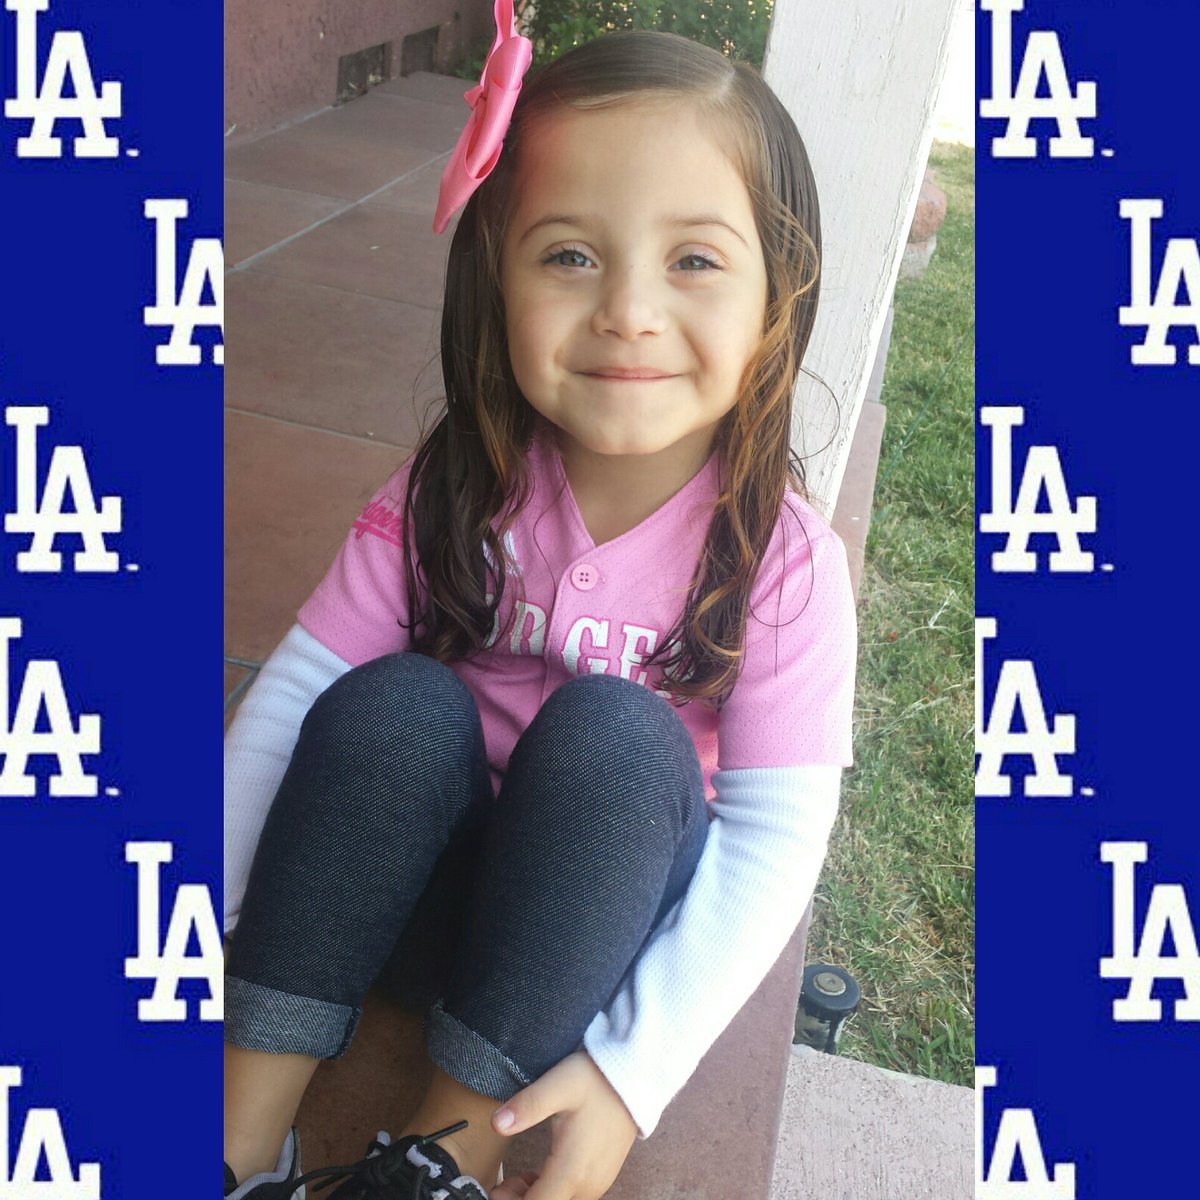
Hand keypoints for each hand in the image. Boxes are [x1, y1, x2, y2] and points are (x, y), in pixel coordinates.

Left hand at [489, 1049, 637, 1199]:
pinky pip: (574, 1197)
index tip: (497, 1188)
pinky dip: (553, 1193)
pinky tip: (541, 1175)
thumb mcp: (559, 1084)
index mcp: (572, 1171)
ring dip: (537, 1198)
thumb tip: (497, 1123)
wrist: (635, 1075)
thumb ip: (528, 1105)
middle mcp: (588, 1185)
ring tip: (519, 1178)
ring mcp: (598, 1183)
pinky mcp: (603, 1176)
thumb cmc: (596, 1079)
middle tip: (505, 1182)